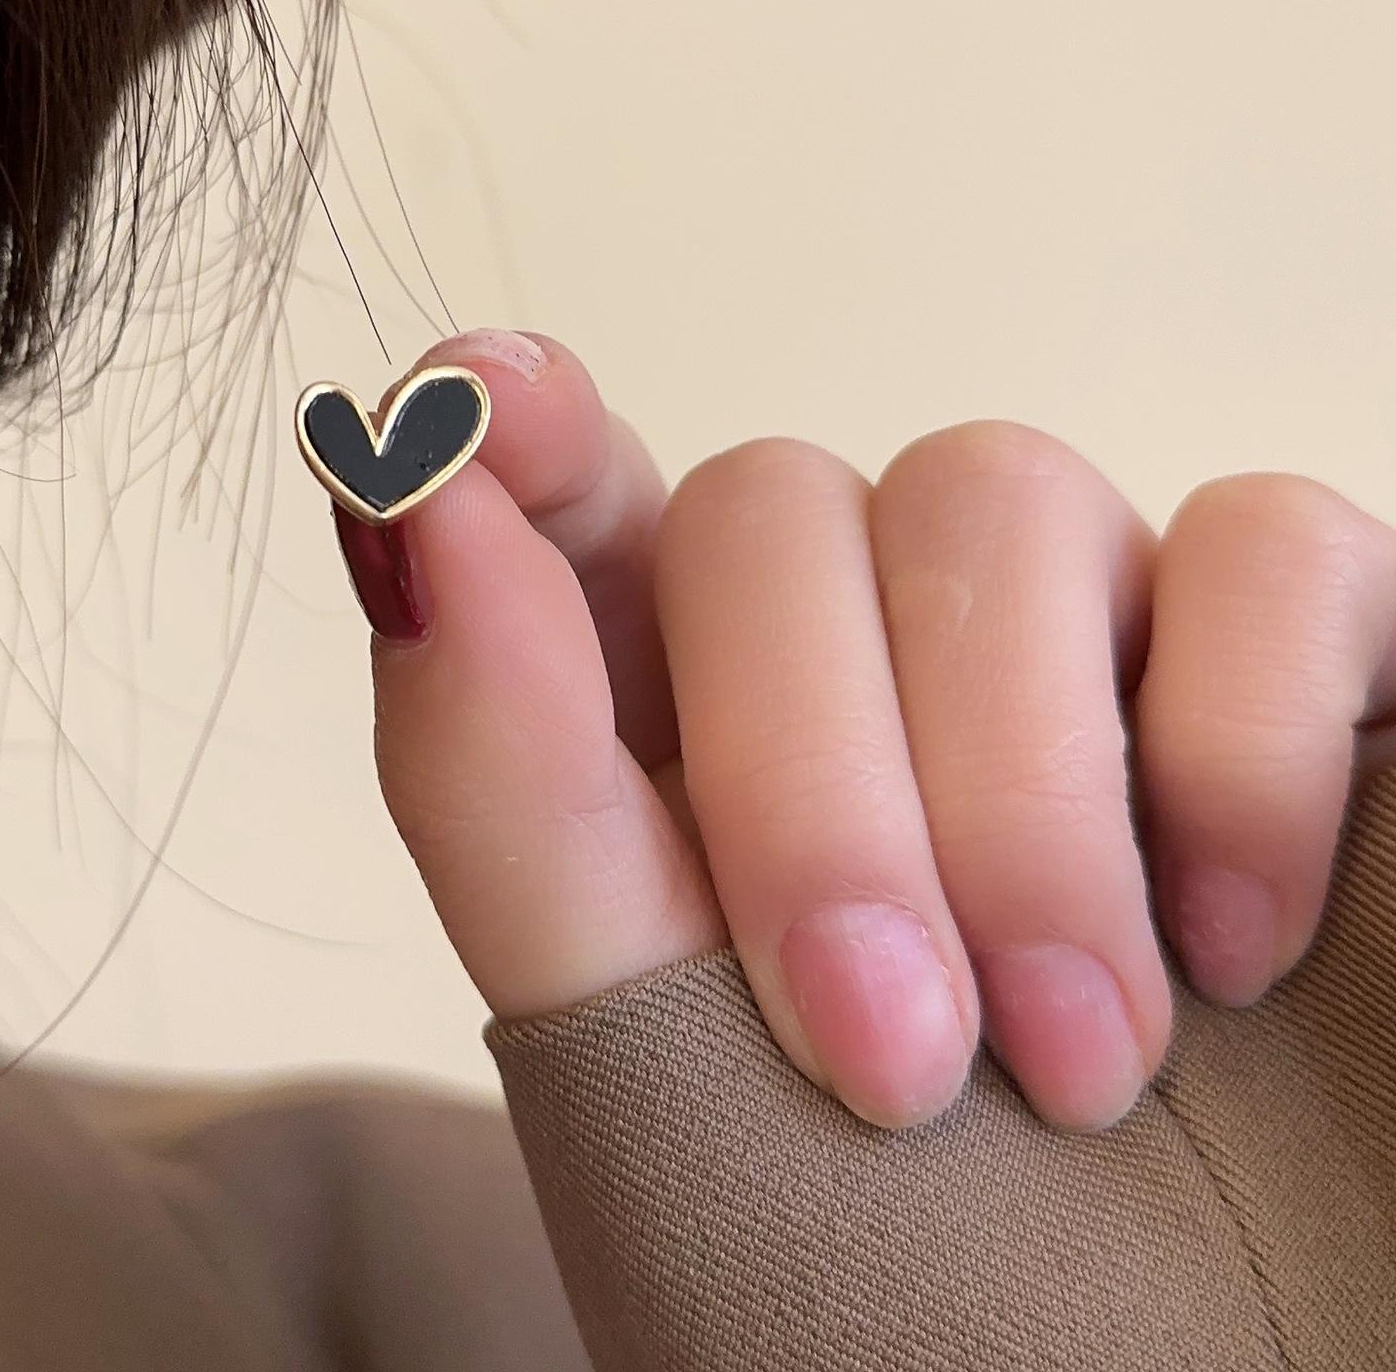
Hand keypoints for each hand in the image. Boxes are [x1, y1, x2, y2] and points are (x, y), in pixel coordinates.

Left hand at [340, 328, 1395, 1131]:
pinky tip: (1237, 950)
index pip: (575, 497)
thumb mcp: (653, 1058)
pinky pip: (1265, 546)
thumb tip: (401, 493)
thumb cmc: (895, 1299)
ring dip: (1020, 801)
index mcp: (676, 720)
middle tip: (882, 1057)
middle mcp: (867, 641)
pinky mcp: (1299, 650)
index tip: (481, 418)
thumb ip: (501, 775)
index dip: (520, 430)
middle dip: (806, 778)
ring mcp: (1084, 631)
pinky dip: (1237, 743)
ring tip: (1069, 1069)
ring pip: (993, 490)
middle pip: (768, 507)